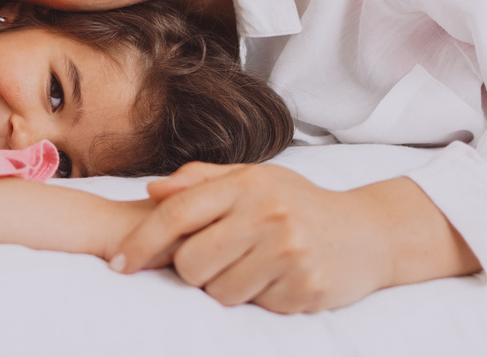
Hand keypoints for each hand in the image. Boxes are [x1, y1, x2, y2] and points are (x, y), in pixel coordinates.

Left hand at [111, 163, 478, 313]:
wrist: (367, 232)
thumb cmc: (299, 202)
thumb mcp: (253, 178)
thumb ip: (201, 181)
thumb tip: (152, 190)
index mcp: (248, 184)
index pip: (177, 214)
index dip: (141, 243)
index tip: (119, 264)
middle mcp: (267, 215)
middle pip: (191, 263)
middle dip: (193, 269)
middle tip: (217, 259)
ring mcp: (288, 253)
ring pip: (220, 293)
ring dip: (227, 286)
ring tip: (254, 266)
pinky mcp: (305, 288)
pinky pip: (255, 307)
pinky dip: (260, 298)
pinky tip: (279, 278)